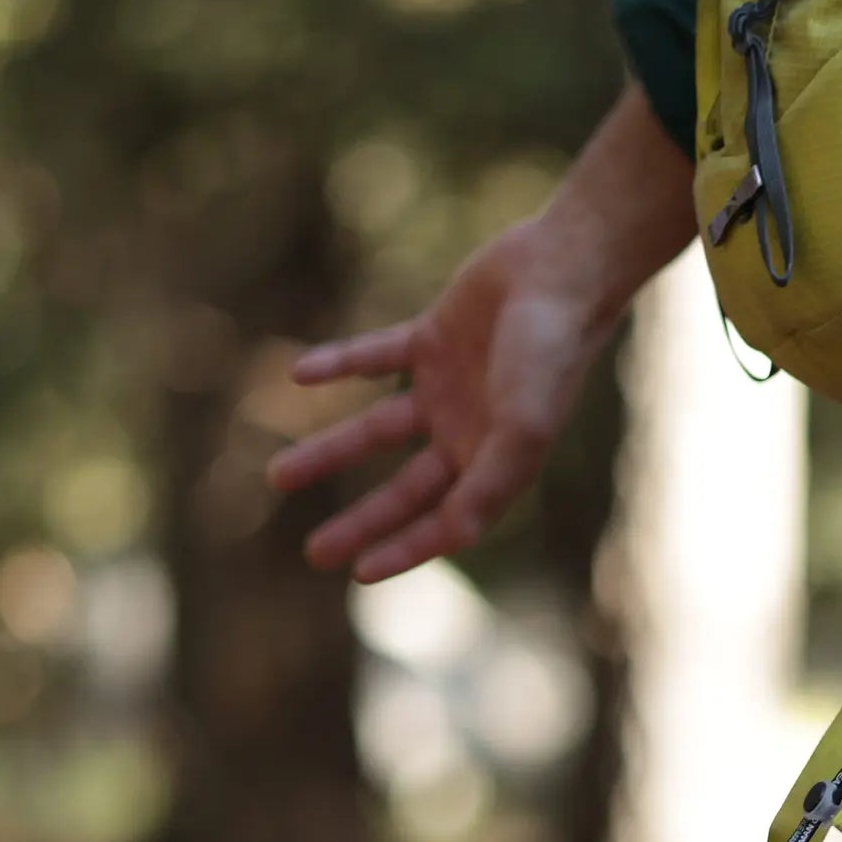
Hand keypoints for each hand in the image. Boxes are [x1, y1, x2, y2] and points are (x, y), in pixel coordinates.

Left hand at [273, 87, 697, 582]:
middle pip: (403, 490)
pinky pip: (375, 358)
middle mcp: (469, 432)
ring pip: (376, 430)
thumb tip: (454, 538)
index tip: (358, 574)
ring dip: (329, 452)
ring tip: (278, 476)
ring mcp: (448, 386)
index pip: (444, 521)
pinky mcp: (432, 338)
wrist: (563, 267)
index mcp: (496, 461)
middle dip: (360, 522)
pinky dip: (339, 365)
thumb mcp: (524, 425)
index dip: (404, 549)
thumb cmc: (551, 351)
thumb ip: (489, 482)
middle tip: (313, 553)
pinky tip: (299, 374)